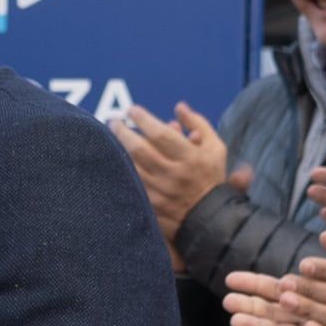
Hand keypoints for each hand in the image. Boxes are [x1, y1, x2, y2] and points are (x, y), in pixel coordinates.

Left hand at [110, 102, 232, 238]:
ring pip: (131, 167)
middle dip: (123, 132)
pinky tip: (114, 161)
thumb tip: (179, 107)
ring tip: (110, 139)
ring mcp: (160, 192)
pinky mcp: (150, 205)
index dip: (143, 119)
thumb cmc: (211, 178)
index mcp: (190, 158)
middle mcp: (173, 175)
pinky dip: (121, 171)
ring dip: (117, 150)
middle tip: (114, 122)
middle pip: (140, 149)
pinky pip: (130, 185)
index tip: (132, 110)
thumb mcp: (215, 148)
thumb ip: (198, 124)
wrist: (210, 218)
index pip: (160, 134)